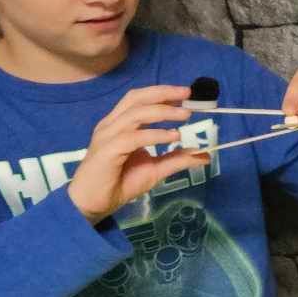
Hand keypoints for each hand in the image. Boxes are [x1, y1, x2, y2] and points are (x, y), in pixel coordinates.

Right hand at [67, 85, 211, 223]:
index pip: (140, 99)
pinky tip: (173, 137)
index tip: (186, 94)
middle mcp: (112, 125)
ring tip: (185, 116)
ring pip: (136, 114)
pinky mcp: (107, 150)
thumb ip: (176, 159)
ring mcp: (107, 136)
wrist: (94, 203)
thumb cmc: (120, 183)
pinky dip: (155, 135)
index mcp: (119, 124)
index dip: (162, 93)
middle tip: (188, 95)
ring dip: (163, 111)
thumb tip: (203, 155)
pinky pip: (133, 138)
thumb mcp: (155, 170)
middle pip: (136, 98)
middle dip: (163, 93)